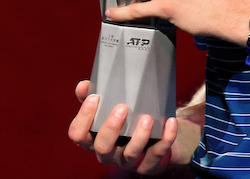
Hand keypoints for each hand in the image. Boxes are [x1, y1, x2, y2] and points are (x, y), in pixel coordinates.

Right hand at [67, 80, 196, 174]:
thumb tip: (84, 85)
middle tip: (122, 108)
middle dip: (111, 128)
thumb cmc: (126, 119)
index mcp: (94, 139)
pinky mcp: (149, 164)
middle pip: (102, 147)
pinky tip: (171, 122)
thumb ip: (94, 96)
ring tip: (147, 118)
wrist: (156, 136)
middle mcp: (108, 153)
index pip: (78, 135)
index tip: (95, 98)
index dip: (83, 118)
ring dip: (139, 137)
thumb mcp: (109, 107)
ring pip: (130, 154)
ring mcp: (128, 161)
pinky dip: (166, 138)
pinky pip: (157, 154)